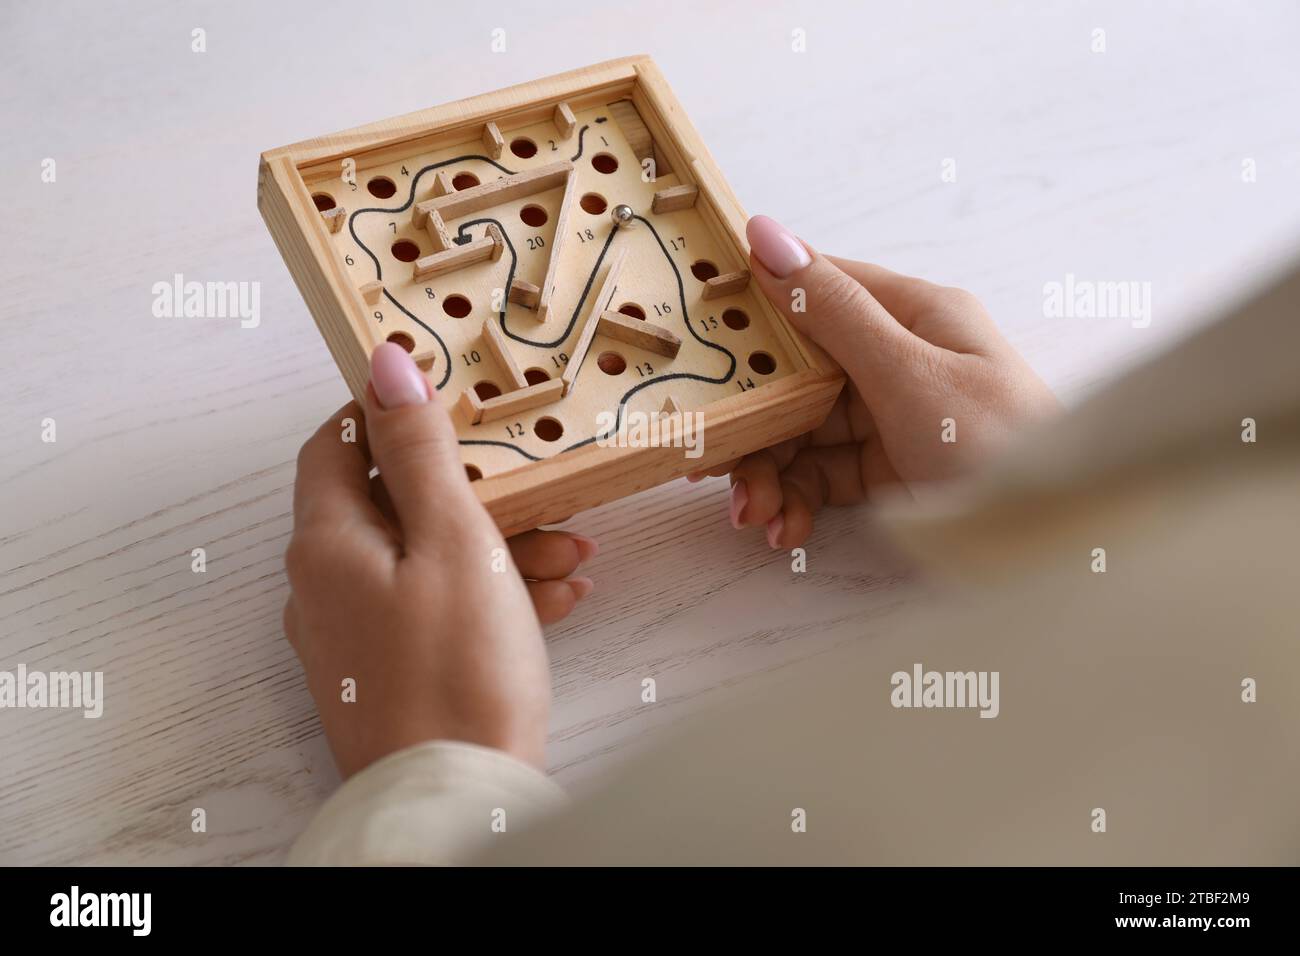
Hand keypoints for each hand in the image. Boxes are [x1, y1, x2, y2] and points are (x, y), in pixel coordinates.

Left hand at [283, 344, 595, 776]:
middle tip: (540, 494)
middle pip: (394, 505)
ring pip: (427, 560)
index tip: (449, 403)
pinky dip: (492, 596)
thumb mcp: (454, 539)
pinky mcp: (388, 675)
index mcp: (327, 544)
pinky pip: (437, 611)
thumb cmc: (459, 672)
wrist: (458, 801)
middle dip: (477, 494)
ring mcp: (354, 636)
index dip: (387, 413)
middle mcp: (326, 586)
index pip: (334, 444)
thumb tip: (386, 364)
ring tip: (572, 556)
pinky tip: (558, 601)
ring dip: (501, 547)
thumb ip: (421, 450)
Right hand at [694, 215, 1060, 547]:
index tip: (697, 341)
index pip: (816, 289)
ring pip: (804, 430)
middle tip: (713, 465)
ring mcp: (896, 415)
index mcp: (913, 314)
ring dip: (771, 474)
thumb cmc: (1000, 446)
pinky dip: (798, 501)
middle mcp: (901, 357)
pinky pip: (826, 475)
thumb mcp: (908, 376)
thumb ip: (831, 312)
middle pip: (800, 373)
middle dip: (756, 421)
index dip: (754, 310)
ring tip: (756, 518)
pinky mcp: (893, 468)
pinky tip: (785, 530)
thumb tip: (764, 232)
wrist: (1062, 541)